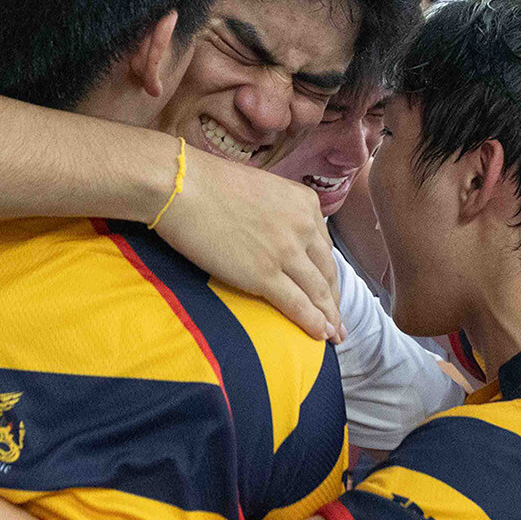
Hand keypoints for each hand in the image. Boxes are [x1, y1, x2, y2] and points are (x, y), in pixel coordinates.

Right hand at [156, 147, 341, 342]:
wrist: (182, 186)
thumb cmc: (208, 184)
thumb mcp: (261, 190)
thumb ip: (278, 212)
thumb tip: (274, 234)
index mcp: (304, 203)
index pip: (324, 247)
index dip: (329, 274)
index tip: (330, 290)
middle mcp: (303, 226)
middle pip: (327, 271)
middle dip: (334, 300)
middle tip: (338, 321)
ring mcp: (286, 251)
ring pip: (317, 291)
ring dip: (328, 318)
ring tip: (334, 335)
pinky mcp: (264, 274)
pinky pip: (297, 304)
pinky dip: (312, 323)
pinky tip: (320, 336)